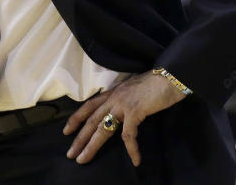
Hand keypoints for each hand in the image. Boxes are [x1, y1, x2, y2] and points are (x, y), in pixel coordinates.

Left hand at [63, 70, 187, 166]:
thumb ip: (124, 99)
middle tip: (70, 154)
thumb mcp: (133, 90)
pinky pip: (128, 134)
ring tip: (84, 159)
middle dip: (79, 138)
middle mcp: (114, 98)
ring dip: (92, 145)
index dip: (76, 118)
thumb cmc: (155, 83)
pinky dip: (131, 149)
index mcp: (113, 93)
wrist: (169, 76)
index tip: (66, 131)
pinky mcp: (135, 111)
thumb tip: (121, 111)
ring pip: (102, 128)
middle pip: (91, 120)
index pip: (88, 106)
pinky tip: (135, 160)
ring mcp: (123, 104)